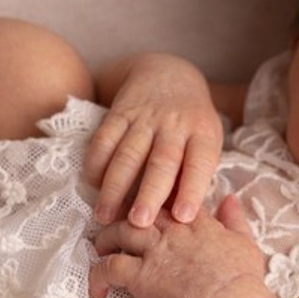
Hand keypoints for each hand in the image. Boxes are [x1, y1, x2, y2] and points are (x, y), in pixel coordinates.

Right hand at [84, 53, 222, 226]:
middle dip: (148, 194)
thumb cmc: (192, 124)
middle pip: (161, 162)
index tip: (182, 217)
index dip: (191, 190)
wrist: (169, 74)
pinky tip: (92, 186)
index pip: (199, 163)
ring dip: (114, 187)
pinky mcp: (119, 113)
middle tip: (138, 223)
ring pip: (127, 154)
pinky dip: (96, 164)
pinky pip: (103, 139)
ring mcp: (145, 118)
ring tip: (105, 215)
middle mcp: (174, 124)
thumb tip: (176, 218)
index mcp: (202, 133)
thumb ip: (194, 176)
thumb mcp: (206, 143)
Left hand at [89, 195, 269, 297]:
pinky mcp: (142, 278)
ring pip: (117, 230)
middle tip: (114, 224)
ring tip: (102, 249)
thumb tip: (230, 199)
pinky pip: (108, 268)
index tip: (145, 208)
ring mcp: (156, 252)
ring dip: (105, 238)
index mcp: (198, 221)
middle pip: (138, 209)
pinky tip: (98, 288)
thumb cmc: (245, 285)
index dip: (154, 200)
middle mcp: (174, 230)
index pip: (168, 197)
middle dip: (123, 213)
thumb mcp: (246, 244)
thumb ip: (235, 219)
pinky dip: (98, 275)